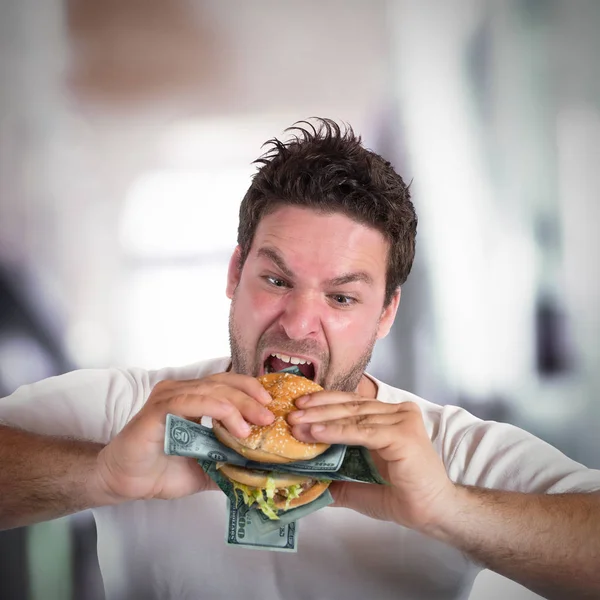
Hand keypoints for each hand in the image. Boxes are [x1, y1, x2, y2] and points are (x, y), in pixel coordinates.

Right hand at [95, 373, 273, 503]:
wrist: (123, 483)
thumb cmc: (160, 471)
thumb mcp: (206, 466)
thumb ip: (229, 461)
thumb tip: (261, 468)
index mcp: (193, 398)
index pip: (227, 383)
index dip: (251, 390)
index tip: (272, 406)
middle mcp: (181, 391)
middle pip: (224, 383)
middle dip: (251, 398)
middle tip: (270, 416)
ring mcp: (168, 397)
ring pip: (211, 389)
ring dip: (239, 405)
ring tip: (258, 423)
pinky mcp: (157, 409)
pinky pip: (191, 401)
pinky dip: (216, 409)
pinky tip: (233, 423)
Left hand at [287, 391, 456, 532]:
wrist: (434, 513)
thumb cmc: (404, 497)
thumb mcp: (362, 484)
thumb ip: (338, 478)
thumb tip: (307, 480)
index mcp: (390, 417)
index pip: (352, 403)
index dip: (324, 403)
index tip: (299, 406)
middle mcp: (398, 412)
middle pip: (350, 405)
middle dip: (317, 409)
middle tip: (291, 414)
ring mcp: (402, 420)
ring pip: (353, 415)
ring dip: (321, 419)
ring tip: (296, 423)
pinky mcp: (403, 434)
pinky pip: (362, 430)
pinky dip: (337, 431)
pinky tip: (316, 432)